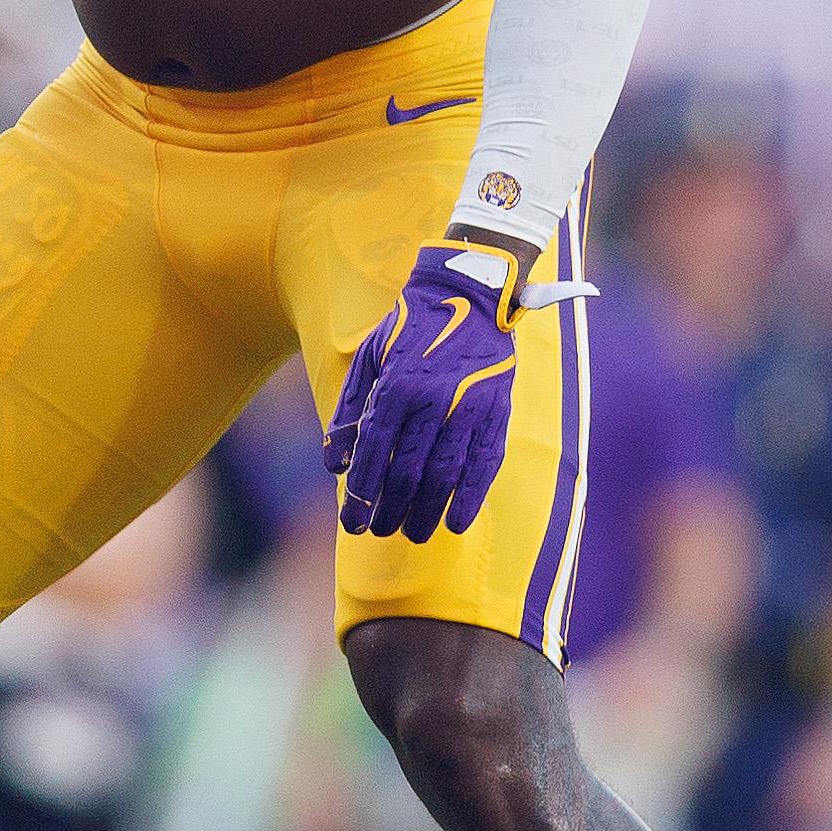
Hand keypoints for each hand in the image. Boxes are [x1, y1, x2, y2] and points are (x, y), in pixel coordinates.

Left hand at [323, 240, 533, 541]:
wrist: (469, 295)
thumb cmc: (410, 330)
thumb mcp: (369, 360)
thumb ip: (349, 412)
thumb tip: (334, 465)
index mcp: (397, 386)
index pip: (374, 453)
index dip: (362, 494)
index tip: (352, 522)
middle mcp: (433, 400)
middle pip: (408, 473)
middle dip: (390, 511)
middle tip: (379, 532)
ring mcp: (469, 408)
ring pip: (445, 476)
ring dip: (426, 513)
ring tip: (412, 534)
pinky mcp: (497, 413)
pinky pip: (485, 466)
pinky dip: (470, 499)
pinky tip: (456, 523)